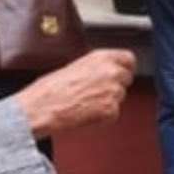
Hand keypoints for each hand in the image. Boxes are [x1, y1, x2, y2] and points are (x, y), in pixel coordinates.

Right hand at [14, 50, 134, 138]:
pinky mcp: (111, 110)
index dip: (124, 68)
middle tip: (98, 92)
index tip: (122, 72)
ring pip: (120, 97)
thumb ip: (96, 67)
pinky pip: (113, 113)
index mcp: (102, 57)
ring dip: (108, 101)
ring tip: (87, 102)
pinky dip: (103, 116)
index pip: (128, 59)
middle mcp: (111, 72)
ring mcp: (113, 91)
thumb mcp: (77, 66)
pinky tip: (86, 112)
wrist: (44, 107)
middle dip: (116, 85)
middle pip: (126, 79)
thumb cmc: (52, 88)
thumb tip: (104, 73)